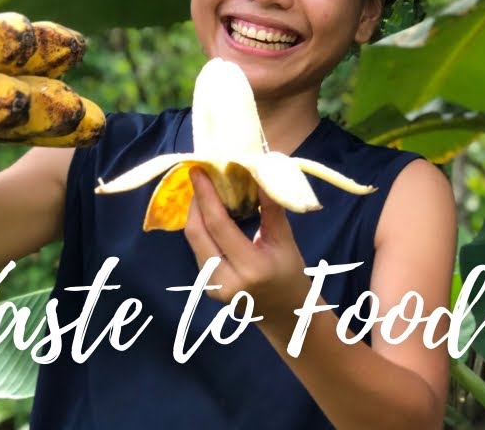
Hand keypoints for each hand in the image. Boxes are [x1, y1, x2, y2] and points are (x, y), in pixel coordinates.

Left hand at [183, 167, 311, 324]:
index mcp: (251, 268)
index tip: (199, 171)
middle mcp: (226, 281)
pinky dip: (201, 228)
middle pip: (196, 233)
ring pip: (194, 242)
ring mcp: (212, 288)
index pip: (219, 226)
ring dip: (196, 214)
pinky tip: (208, 214)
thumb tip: (259, 170)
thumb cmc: (290, 274)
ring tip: (205, 191)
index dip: (206, 195)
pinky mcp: (206, 288)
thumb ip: (270, 208)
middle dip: (195, 202)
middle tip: (200, 177)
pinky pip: (198, 250)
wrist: (285, 314)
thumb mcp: (285, 240)